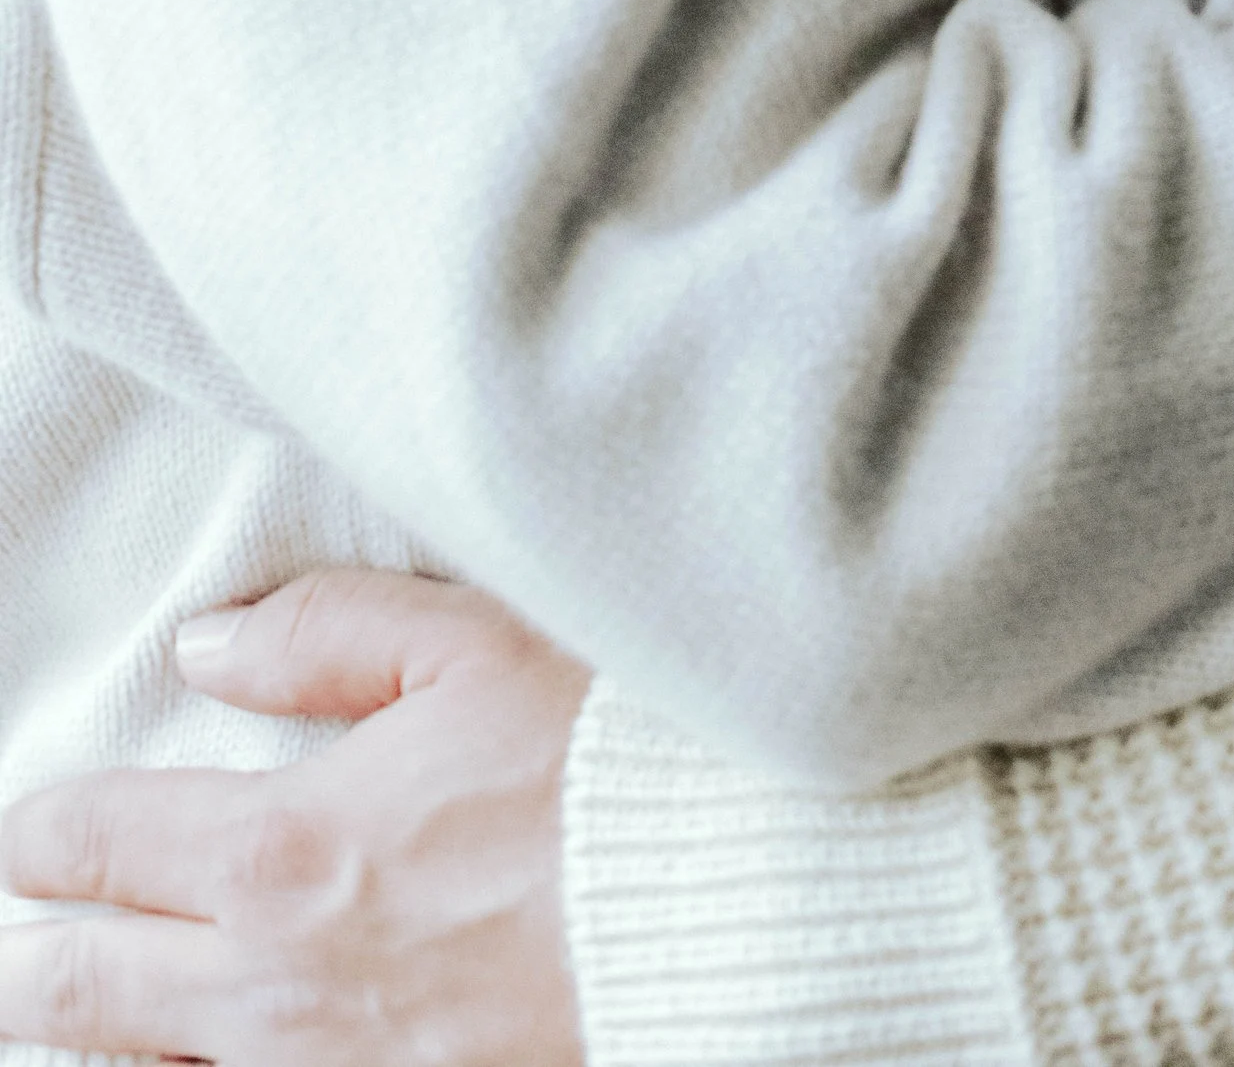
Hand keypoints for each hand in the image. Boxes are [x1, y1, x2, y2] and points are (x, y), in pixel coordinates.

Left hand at [0, 568, 586, 1065]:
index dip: (40, 834)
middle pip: (76, 993)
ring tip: (89, 1002)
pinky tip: (209, 1049)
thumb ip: (325, 634)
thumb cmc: (611, 769)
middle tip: (7, 949)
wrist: (735, 917)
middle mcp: (272, 984)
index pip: (94, 846)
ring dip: (110, 1032)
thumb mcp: (475, 646)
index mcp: (283, 849)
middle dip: (22, 965)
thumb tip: (206, 647)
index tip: (26, 829)